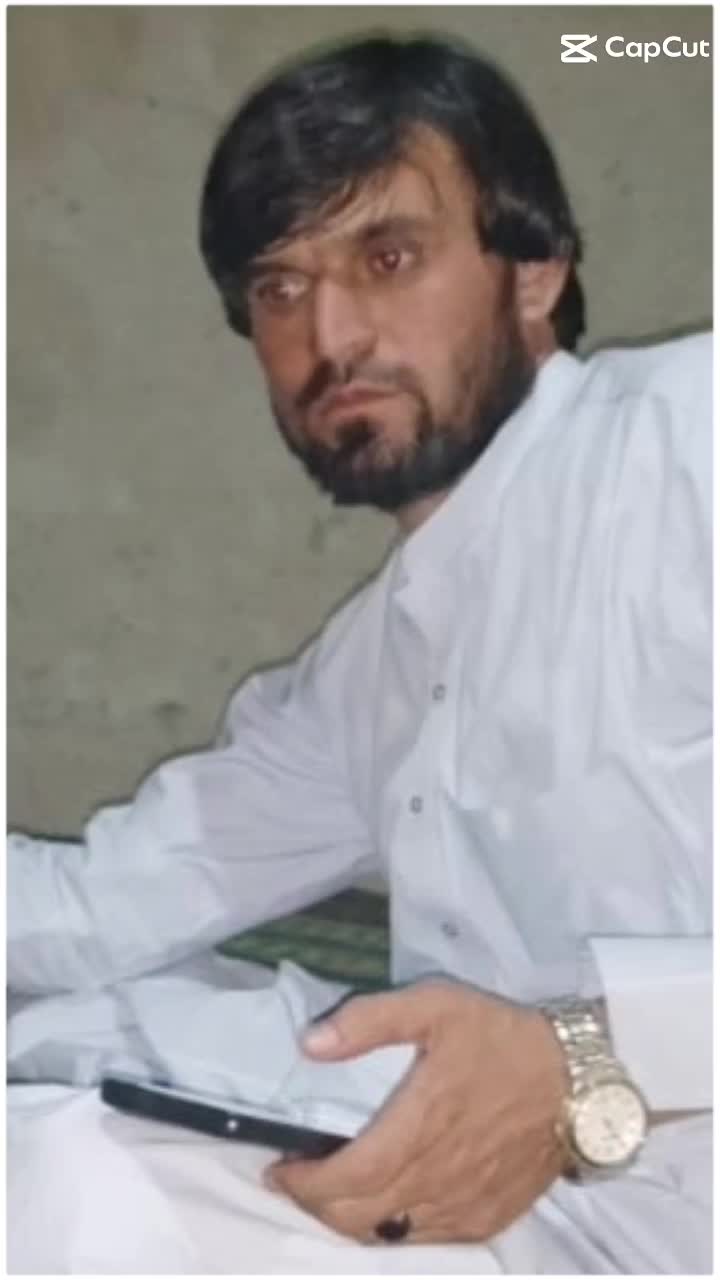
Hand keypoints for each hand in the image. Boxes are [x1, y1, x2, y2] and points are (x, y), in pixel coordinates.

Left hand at [265, 977, 567, 1243]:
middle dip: (316, 1205)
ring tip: (331, 1193)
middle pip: (357, 1217)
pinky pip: (426, 1241)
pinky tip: (383, 1207)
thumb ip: (370, 1021)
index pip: (345, 1179)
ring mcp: (464, 1206)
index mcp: (420, 1127)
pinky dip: (392, 1230)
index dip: (304, 1184)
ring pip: (388, 1235)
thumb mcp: (435, 1006)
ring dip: (350, 1221)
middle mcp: (437, 1178)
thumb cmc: (502, 1038)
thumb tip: (311, 1043)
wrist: (578, 1080)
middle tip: (295, 1181)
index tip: (279, 1170)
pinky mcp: (486, 1219)